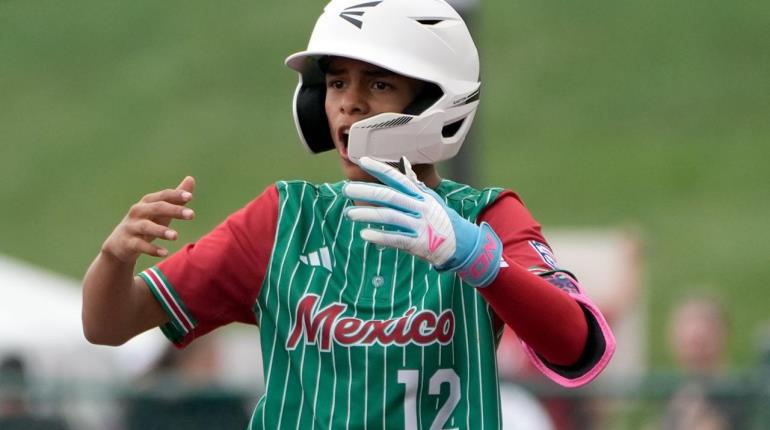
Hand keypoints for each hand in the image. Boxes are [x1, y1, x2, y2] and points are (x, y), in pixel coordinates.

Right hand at [101, 176, 195, 262]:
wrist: (119, 244)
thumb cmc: (146, 223)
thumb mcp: (161, 211)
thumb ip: (175, 198)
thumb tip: (191, 178)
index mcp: (148, 202)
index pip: (163, 195)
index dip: (176, 195)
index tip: (190, 196)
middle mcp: (138, 211)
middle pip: (157, 208)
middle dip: (174, 210)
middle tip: (192, 215)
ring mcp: (131, 227)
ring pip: (146, 227)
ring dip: (161, 231)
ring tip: (176, 236)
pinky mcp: (127, 243)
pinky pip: (140, 245)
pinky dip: (152, 249)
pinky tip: (165, 252)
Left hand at [342, 157, 501, 286]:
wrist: (460, 243)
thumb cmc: (441, 219)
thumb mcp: (431, 199)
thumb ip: (415, 184)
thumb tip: (405, 164)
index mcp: (420, 195)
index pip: (397, 178)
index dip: (379, 169)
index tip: (362, 161)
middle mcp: (419, 207)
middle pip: (390, 197)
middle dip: (366, 192)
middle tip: (346, 189)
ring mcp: (419, 225)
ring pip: (390, 217)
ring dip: (367, 215)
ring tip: (349, 214)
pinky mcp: (419, 243)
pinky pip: (396, 239)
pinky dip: (380, 237)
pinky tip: (365, 235)